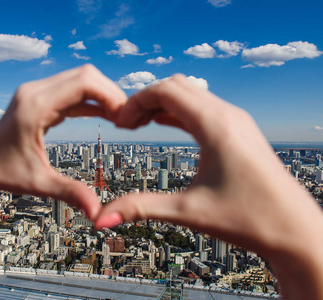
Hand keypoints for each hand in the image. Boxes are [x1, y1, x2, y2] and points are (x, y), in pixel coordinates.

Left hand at [0, 64, 126, 219]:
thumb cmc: (2, 173)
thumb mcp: (38, 184)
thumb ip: (70, 193)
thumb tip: (98, 214)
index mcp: (34, 106)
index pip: (83, 83)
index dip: (110, 96)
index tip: (125, 119)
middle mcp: (35, 91)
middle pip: (86, 75)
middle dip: (111, 94)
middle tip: (127, 119)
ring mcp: (37, 92)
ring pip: (81, 80)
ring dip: (103, 96)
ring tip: (120, 119)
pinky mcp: (40, 98)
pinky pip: (72, 91)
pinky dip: (91, 101)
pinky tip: (106, 116)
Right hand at [94, 74, 322, 298]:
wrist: (295, 231)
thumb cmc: (251, 220)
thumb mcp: (188, 211)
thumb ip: (141, 208)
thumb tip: (102, 218)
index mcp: (216, 126)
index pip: (166, 90)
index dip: (135, 102)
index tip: (119, 124)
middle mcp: (229, 115)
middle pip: (177, 85)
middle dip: (146, 99)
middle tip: (126, 124)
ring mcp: (237, 121)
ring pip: (191, 94)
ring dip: (162, 103)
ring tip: (139, 125)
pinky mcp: (239, 131)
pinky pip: (202, 107)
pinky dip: (178, 111)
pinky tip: (164, 124)